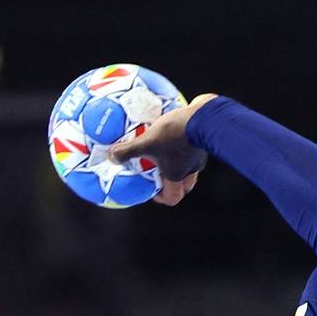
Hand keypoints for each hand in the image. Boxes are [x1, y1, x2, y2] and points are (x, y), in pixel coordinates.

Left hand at [109, 92, 217, 206]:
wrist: (204, 117)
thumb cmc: (175, 134)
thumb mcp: (146, 142)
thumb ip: (128, 151)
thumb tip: (112, 157)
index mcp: (176, 175)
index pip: (172, 197)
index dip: (162, 198)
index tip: (153, 192)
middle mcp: (189, 170)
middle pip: (184, 185)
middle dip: (172, 183)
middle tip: (159, 174)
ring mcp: (198, 156)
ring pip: (188, 167)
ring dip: (178, 164)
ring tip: (164, 152)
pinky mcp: (202, 141)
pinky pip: (191, 149)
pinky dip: (183, 146)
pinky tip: (173, 133)